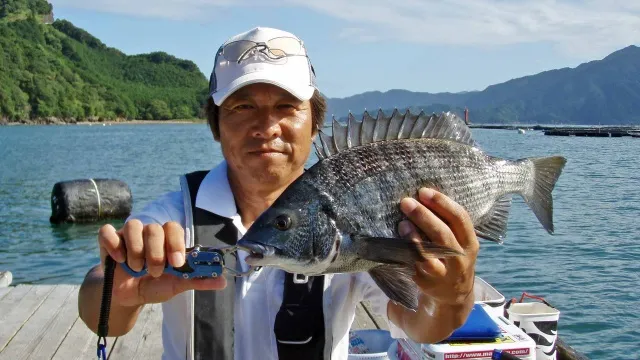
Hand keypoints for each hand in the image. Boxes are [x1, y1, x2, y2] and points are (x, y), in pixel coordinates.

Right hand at [98, 219, 225, 307]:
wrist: (127, 296)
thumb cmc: (154, 285)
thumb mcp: (176, 285)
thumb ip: (198, 281)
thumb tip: (223, 281)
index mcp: (166, 240)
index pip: (174, 227)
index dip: (175, 243)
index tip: (176, 263)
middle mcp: (148, 234)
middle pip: (154, 227)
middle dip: (155, 253)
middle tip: (155, 272)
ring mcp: (128, 235)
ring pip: (133, 225)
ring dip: (136, 251)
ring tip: (137, 269)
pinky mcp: (108, 240)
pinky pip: (107, 231)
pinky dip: (113, 244)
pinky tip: (118, 259)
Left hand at [398, 188, 478, 305]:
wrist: (454, 293)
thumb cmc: (452, 256)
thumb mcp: (459, 241)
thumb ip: (447, 223)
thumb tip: (422, 195)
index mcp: (470, 243)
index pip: (459, 218)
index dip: (442, 203)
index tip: (424, 191)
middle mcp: (459, 259)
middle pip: (443, 235)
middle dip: (424, 216)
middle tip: (406, 202)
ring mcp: (443, 274)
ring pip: (428, 256)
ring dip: (414, 239)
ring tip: (402, 224)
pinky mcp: (426, 283)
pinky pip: (414, 266)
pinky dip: (405, 254)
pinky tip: (395, 243)